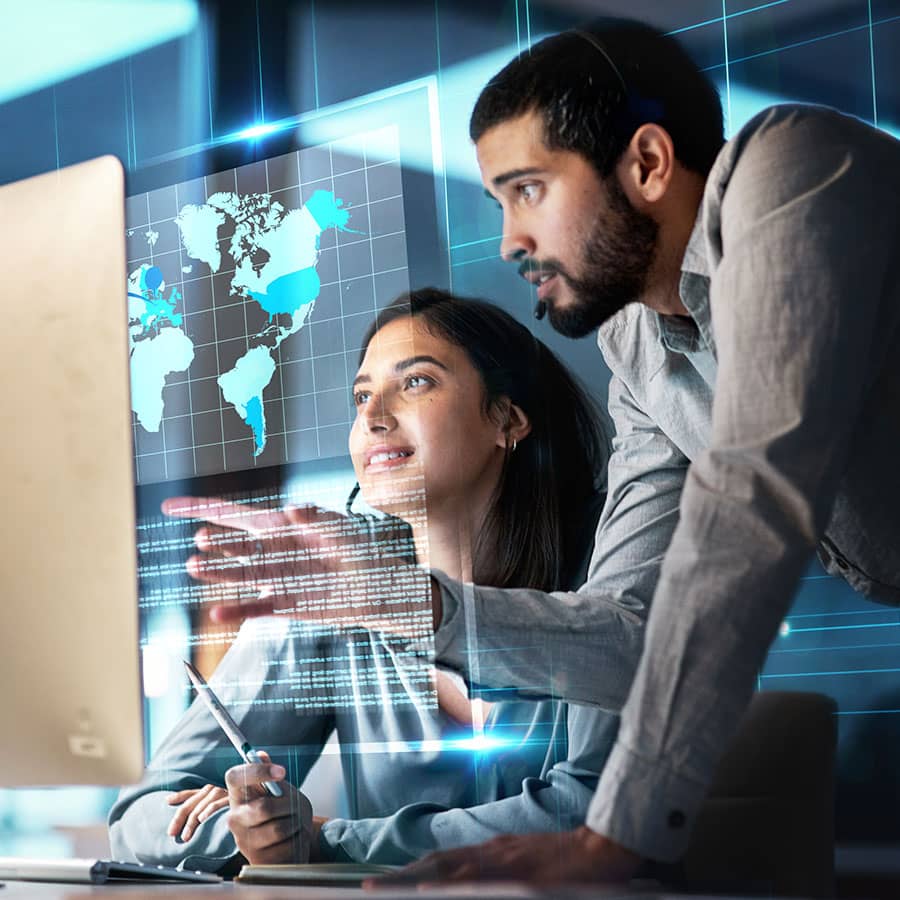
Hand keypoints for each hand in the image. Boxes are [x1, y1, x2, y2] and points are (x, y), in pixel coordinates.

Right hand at [163, 496, 434, 635]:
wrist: (374, 587)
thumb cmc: (356, 549)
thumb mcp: (340, 530)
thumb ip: (317, 520)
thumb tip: (292, 509)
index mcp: (278, 527)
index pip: (233, 515)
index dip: (202, 509)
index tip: (170, 507)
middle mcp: (269, 551)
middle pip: (233, 545)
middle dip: (216, 543)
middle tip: (203, 542)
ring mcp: (273, 578)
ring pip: (238, 575)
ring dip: (217, 573)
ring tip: (195, 568)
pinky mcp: (282, 604)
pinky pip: (254, 608)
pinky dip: (236, 610)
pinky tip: (217, 612)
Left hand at [167, 784, 228, 841]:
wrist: (252, 815)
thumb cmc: (228, 815)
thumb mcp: (213, 812)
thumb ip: (199, 813)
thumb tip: (178, 815)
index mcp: (209, 792)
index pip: (190, 794)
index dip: (178, 797)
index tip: (167, 802)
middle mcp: (214, 791)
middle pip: (192, 801)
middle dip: (180, 817)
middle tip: (171, 833)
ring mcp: (223, 794)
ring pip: (202, 805)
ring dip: (192, 821)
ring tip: (185, 836)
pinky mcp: (231, 801)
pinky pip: (217, 805)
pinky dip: (208, 811)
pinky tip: (202, 820)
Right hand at [224, 751, 312, 863]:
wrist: (290, 842)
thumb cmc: (283, 812)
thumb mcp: (279, 790)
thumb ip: (269, 774)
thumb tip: (260, 755)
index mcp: (238, 796)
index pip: (234, 777)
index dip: (257, 771)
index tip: (281, 771)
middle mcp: (235, 819)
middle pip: (263, 808)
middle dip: (288, 805)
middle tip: (295, 806)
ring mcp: (244, 842)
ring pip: (279, 828)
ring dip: (295, 823)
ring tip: (294, 823)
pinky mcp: (258, 860)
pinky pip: (286, 846)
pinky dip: (297, 839)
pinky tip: (293, 839)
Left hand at [365, 825, 641, 886]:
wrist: (600, 850)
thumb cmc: (566, 858)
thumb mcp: (524, 860)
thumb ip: (499, 868)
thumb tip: (472, 879)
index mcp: (492, 852)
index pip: (443, 861)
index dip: (412, 871)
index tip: (383, 882)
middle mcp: (492, 854)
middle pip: (439, 864)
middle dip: (403, 878)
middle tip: (370, 889)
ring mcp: (504, 863)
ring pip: (452, 872)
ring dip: (418, 880)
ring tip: (388, 890)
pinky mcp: (520, 874)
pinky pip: (479, 882)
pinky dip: (454, 885)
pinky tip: (436, 890)